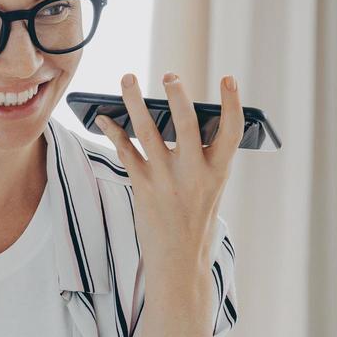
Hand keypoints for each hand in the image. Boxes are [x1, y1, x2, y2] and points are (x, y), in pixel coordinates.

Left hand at [92, 72, 243, 286]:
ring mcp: (166, 179)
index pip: (232, 131)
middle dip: (177, 94)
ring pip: (147, 130)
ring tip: (127, 78)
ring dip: (134, 101)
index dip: (232, 103)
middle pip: (187, 123)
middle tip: (169, 75)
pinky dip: (113, 131)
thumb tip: (171, 121)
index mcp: (218, 172)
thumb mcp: (209, 189)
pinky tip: (104, 117)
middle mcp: (194, 173)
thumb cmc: (195, 222)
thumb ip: (200, 159)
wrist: (178, 261)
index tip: (229, 79)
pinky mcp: (143, 187)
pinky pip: (125, 151)